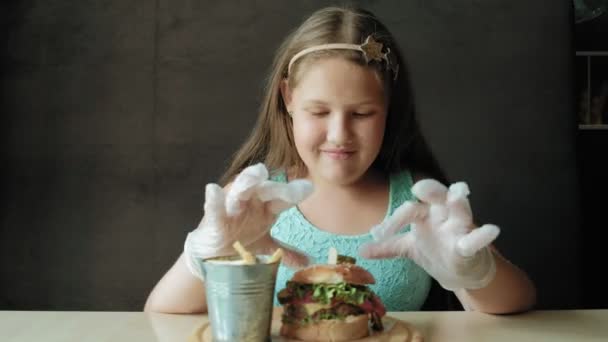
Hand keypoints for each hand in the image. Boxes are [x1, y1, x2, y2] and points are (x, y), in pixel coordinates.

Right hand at [184, 163, 312, 278]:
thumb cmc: (241, 239)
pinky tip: (213, 190)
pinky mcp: (214, 218)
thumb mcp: (265, 245)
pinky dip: (214, 200)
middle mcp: (251, 202)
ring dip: (248, 181)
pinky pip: (214, 209)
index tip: (309, 188)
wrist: (212, 254)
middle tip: (291, 190)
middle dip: (278, 188)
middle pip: (266, 190)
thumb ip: (286, 252)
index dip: (294, 193)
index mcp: (265, 207)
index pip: (283, 198)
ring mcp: (232, 208)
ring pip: (240, 191)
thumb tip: (308, 262)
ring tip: (258, 172)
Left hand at [359, 179, 499, 290]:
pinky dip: (483, 236)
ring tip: (460, 192)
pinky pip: (477, 239)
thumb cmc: (436, 251)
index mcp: (426, 214)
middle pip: (437, 197)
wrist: (460, 272)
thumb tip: (361, 250)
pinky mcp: (472, 246)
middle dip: (430, 190)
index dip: (393, 221)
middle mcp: (443, 216)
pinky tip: (491, 230)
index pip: (409, 209)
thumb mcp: (409, 248)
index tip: (377, 235)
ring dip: (459, 203)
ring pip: (460, 211)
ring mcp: (459, 229)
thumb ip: (388, 246)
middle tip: (420, 187)